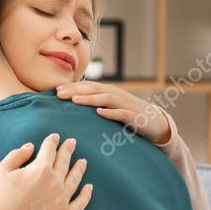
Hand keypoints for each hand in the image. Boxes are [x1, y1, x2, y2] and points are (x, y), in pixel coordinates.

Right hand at [0, 133, 92, 209]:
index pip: (49, 150)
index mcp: (40, 169)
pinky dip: (86, 195)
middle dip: (68, 150)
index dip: (52, 142)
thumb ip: (17, 155)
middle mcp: (55, 183)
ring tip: (83, 162)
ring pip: (75, 180)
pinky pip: (80, 204)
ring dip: (79, 169)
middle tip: (72, 143)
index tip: (55, 137)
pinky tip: (89, 188)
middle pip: (64, 162)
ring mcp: (62, 200)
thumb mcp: (1, 171)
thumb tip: (30, 147)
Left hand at [56, 81, 171, 144]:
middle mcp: (116, 95)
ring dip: (89, 99)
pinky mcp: (134, 117)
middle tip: (59, 94)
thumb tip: (73, 104)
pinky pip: (121, 113)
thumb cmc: (128, 114)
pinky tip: (100, 113)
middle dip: (76, 91)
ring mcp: (125, 105)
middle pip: (94, 90)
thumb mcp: (111, 107)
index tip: (55, 91)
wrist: (155, 122)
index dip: (72, 87)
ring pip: (105, 99)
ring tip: (74, 101)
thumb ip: (96, 104)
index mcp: (109, 92)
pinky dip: (110, 113)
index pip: (88, 87)